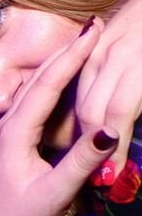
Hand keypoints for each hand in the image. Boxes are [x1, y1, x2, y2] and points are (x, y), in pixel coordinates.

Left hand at [0, 24, 115, 215]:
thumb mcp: (54, 193)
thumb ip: (80, 163)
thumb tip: (108, 130)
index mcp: (15, 132)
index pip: (46, 85)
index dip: (71, 57)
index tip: (93, 31)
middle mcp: (8, 124)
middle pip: (40, 79)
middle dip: (67, 50)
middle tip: (94, 24)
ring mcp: (9, 130)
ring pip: (36, 86)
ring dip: (60, 62)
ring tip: (83, 40)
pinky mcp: (15, 138)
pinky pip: (36, 99)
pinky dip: (53, 80)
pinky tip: (65, 74)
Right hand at [76, 0, 141, 181]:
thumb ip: (141, 103)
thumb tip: (128, 136)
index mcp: (137, 65)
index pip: (114, 114)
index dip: (112, 148)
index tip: (111, 176)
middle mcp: (114, 55)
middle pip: (91, 106)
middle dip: (92, 142)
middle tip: (100, 176)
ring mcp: (104, 44)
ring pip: (81, 92)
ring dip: (84, 124)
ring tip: (90, 153)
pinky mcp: (101, 39)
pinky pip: (82, 76)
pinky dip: (82, 100)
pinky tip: (88, 118)